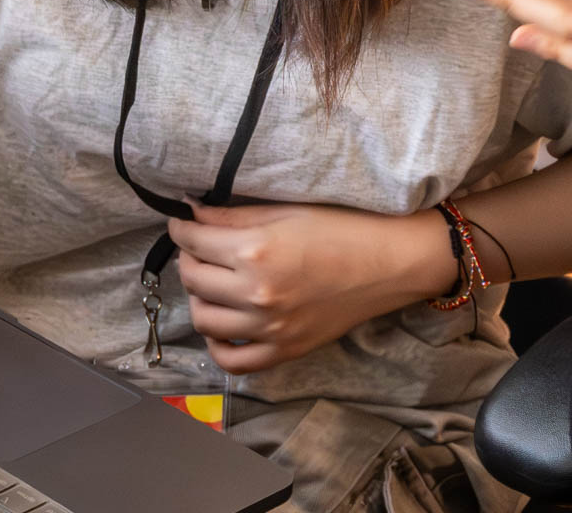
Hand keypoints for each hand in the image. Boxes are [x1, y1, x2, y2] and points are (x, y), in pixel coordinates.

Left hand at [168, 202, 456, 374]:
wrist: (390, 263)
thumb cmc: (345, 228)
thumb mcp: (287, 211)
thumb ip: (234, 215)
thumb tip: (190, 210)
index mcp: (256, 251)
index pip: (194, 241)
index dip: (180, 229)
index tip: (181, 224)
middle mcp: (256, 293)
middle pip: (193, 279)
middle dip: (189, 258)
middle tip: (200, 248)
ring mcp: (270, 328)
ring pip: (204, 320)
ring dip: (199, 297)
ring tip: (212, 282)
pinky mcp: (285, 350)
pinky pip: (232, 361)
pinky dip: (217, 344)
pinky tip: (221, 324)